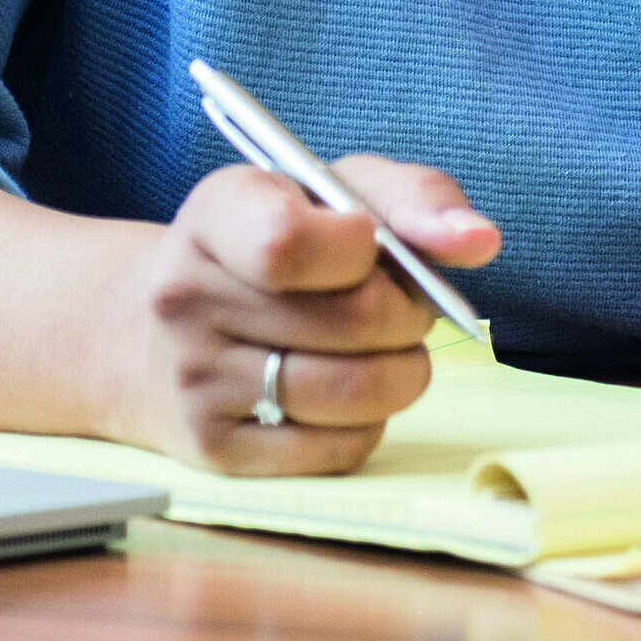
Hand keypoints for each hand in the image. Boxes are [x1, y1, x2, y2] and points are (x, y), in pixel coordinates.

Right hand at [91, 155, 499, 475]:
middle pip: (353, 320)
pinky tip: (350, 388)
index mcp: (217, 213)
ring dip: (404, 368)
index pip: (289, 244)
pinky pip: (340, 447)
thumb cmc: (276, 241)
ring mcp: (196, 382)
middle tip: (404, 301)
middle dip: (410, 311)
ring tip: (388, 345)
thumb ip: (415, 198)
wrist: (159, 328)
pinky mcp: (216, 451)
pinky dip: (372, 419)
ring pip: (356, 391)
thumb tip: (480, 241)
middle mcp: (188, 298)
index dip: (361, 246)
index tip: (372, 241)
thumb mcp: (336, 189)